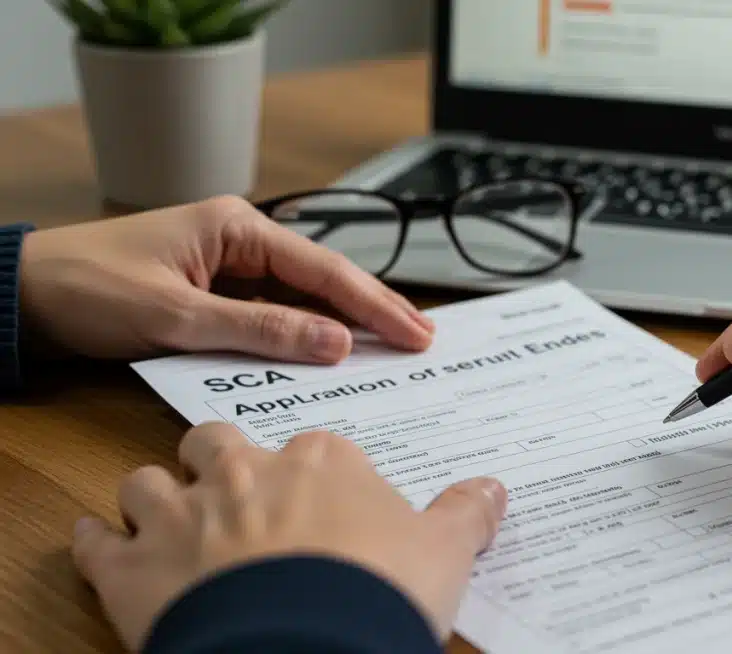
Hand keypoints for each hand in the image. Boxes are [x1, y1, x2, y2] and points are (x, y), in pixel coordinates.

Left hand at [19, 195, 433, 362]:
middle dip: (372, 309)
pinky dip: (302, 335)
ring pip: (301, 297)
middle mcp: (239, 240)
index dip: (373, 304)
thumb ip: (262, 330)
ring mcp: (227, 267)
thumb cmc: (88, 288)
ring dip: (342, 323)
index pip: (323, 269)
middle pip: (323, 278)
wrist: (24, 297)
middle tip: (423, 338)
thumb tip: (335, 344)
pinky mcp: (213, 293)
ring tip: (394, 345)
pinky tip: (330, 354)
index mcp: (236, 227)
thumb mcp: (178, 317)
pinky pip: (270, 314)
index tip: (415, 332)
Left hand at [71, 423, 506, 650]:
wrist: (304, 647)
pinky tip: (99, 544)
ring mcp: (182, 516)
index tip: (325, 496)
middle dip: (222, 459)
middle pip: (217, 440)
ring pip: (148, 480)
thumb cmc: (376, 591)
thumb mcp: (444, 552)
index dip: (317, 472)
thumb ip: (468, 513)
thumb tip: (495, 488)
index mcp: (320, 461)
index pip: (315, 445)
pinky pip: (97, 541)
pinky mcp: (133, 569)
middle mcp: (244, 473)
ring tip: (168, 518)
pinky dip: (96, 542)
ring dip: (155, 495)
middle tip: (238, 488)